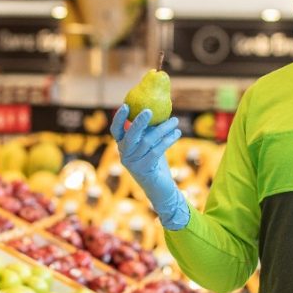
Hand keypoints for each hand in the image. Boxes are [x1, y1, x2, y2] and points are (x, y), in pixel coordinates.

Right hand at [110, 105, 188, 229]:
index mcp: (123, 147)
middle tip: (150, 110)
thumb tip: (156, 107)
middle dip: (139, 122)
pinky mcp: (144, 170)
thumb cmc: (155, 162)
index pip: (116, 131)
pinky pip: (157, 151)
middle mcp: (125, 155)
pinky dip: (168, 140)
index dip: (119, 118)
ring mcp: (133, 164)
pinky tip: (177, 134)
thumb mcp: (150, 144)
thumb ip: (148, 130)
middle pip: (130, 136)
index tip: (126, 105)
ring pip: (147, 142)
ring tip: (175, 121)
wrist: (160, 188)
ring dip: (163, 129)